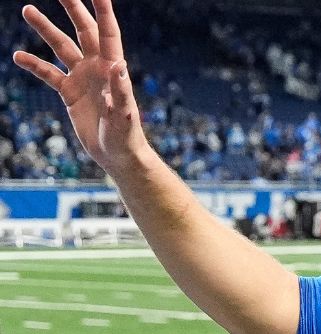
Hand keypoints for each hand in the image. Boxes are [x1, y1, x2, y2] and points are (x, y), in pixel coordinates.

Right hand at [13, 0, 148, 175]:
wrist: (117, 156)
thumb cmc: (126, 137)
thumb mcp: (124, 115)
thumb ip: (122, 91)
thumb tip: (120, 65)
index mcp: (113, 68)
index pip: (108, 33)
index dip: (103, 11)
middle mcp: (97, 68)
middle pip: (83, 31)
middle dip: (72, 10)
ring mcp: (82, 78)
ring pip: (61, 47)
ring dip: (46, 30)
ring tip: (28, 10)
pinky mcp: (70, 93)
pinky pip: (48, 74)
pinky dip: (34, 65)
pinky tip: (18, 56)